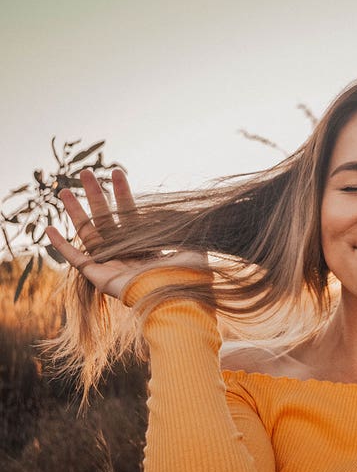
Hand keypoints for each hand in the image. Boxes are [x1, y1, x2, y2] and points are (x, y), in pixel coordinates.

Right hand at [45, 169, 203, 298]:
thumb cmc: (187, 276)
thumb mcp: (193, 248)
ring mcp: (111, 264)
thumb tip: (192, 213)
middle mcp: (127, 253)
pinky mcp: (98, 277)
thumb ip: (186, 230)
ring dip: (75, 212)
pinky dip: (61, 245)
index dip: (123, 193)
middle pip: (106, 218)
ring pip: (88, 233)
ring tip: (63, 191)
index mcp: (147, 246)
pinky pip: (75, 259)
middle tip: (86, 172)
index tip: (116, 172)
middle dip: (95, 195)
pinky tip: (48, 228)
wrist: (176, 299)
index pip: (130, 214)